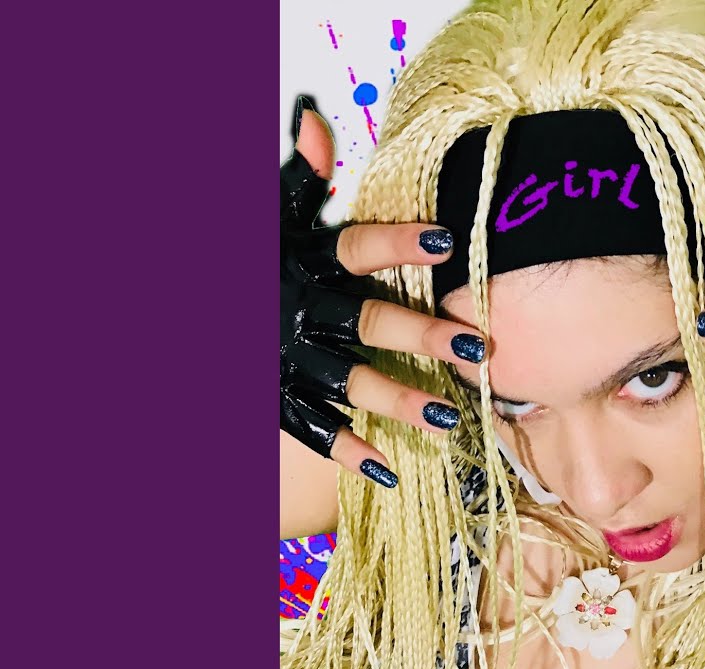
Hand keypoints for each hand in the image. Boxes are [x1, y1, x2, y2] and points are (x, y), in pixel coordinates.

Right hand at [280, 95, 487, 487]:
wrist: (183, 312)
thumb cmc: (245, 261)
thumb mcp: (266, 215)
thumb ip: (298, 176)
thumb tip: (316, 120)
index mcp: (304, 262)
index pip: (356, 247)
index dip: (399, 243)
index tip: (449, 240)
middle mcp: (301, 311)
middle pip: (368, 322)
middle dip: (422, 335)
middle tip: (478, 347)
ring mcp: (289, 358)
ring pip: (352, 383)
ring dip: (402, 402)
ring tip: (453, 420)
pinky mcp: (277, 395)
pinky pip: (313, 428)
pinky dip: (347, 451)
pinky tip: (389, 470)